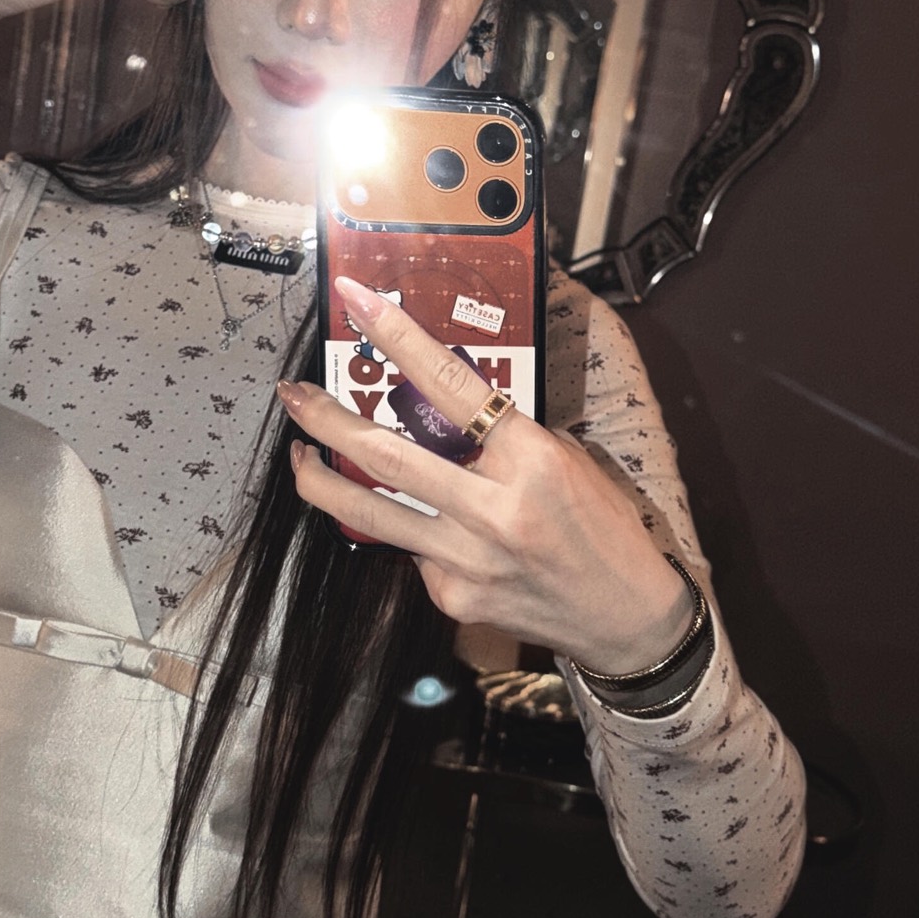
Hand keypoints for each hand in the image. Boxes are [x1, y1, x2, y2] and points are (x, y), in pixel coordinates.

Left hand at [279, 276, 697, 673]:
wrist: (625, 616)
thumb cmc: (601, 528)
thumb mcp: (564, 461)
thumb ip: (500, 438)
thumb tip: (435, 409)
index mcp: (531, 459)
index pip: (450, 385)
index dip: (397, 337)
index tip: (356, 301)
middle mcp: (493, 510)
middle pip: (385, 455)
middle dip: (325, 420)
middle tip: (293, 394)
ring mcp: (466, 559)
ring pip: (369, 512)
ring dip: (320, 481)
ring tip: (299, 456)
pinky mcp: (452, 597)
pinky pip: (411, 552)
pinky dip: (409, 533)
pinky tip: (430, 532)